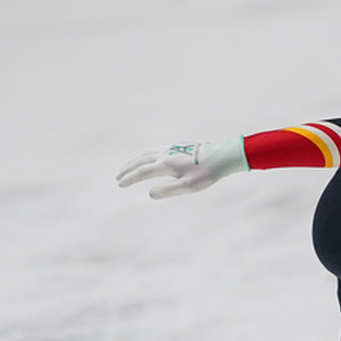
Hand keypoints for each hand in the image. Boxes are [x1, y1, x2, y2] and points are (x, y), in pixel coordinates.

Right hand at [116, 138, 248, 198]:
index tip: (120, 184)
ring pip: (147, 154)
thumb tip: (149, 193)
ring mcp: (170, 149)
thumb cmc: (206, 174)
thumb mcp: (188, 187)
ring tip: (128, 167)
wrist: (222, 155)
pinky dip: (145, 154)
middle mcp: (165, 154)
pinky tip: (147, 157)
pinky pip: (155, 149)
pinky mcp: (177, 147)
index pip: (142, 173)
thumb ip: (168, 190)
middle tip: (118, 177)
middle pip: (140, 161)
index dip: (129, 179)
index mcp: (165, 165)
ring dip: (135, 161)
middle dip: (128, 169)